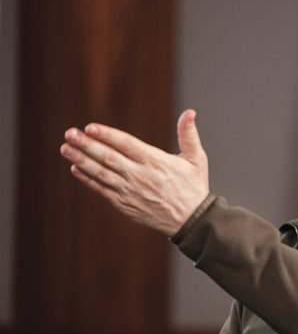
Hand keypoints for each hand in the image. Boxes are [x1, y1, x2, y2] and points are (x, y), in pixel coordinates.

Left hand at [60, 109, 209, 236]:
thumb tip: (189, 112)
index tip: (89, 127)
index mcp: (155, 161)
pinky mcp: (125, 205)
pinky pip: (103, 191)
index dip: (107, 135)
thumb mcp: (196, 159)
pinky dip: (88, 180)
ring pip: (101, 174)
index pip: (125, 144)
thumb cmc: (194, 188)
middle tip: (69, 134)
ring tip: (66, 149)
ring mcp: (130, 192)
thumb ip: (189, 134)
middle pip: (108, 157)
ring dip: (82, 160)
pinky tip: (76, 169)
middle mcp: (140, 176)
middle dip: (86, 145)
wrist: (192, 221)